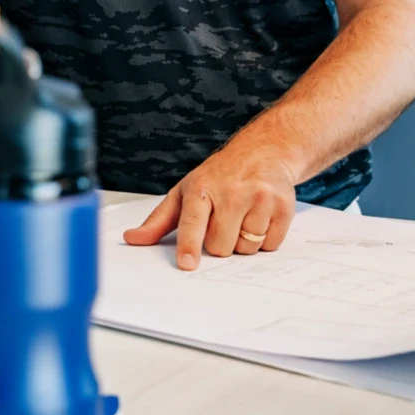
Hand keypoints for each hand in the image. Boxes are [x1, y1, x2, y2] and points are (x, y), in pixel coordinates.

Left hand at [122, 148, 297, 269]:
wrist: (262, 151)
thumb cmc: (217, 177)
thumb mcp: (184, 193)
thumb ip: (159, 220)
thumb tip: (132, 239)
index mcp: (200, 189)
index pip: (192, 222)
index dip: (189, 244)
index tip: (187, 263)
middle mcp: (230, 191)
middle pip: (220, 246)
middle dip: (219, 243)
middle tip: (222, 221)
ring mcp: (258, 197)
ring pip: (246, 248)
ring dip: (243, 242)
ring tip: (242, 217)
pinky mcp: (283, 206)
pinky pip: (270, 245)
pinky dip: (264, 239)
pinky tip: (260, 217)